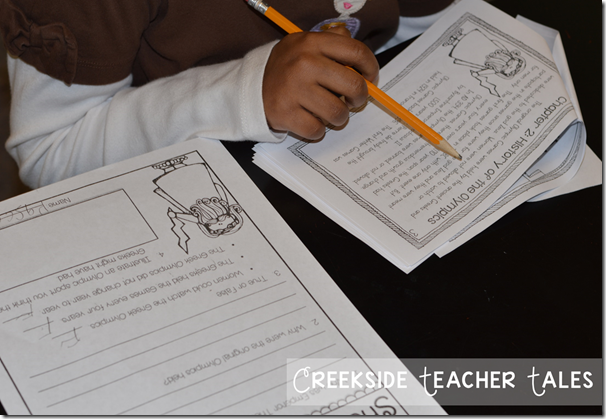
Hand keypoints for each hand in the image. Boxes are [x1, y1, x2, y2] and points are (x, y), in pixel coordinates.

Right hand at [262, 27, 378, 139]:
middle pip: (353, 86)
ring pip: (338, 112)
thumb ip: (333, 44)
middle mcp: (304, 64)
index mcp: (312, 43)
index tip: (371, 78)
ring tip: (329, 112)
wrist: (251, 88)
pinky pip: (318, 130)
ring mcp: (294, 90)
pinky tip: (310, 120)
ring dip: (339, 117)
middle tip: (353, 101)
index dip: (370, 67)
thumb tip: (361, 61)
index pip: (356, 52)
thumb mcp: (305, 45)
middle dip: (359, 98)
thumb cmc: (287, 68)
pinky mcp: (286, 114)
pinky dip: (318, 129)